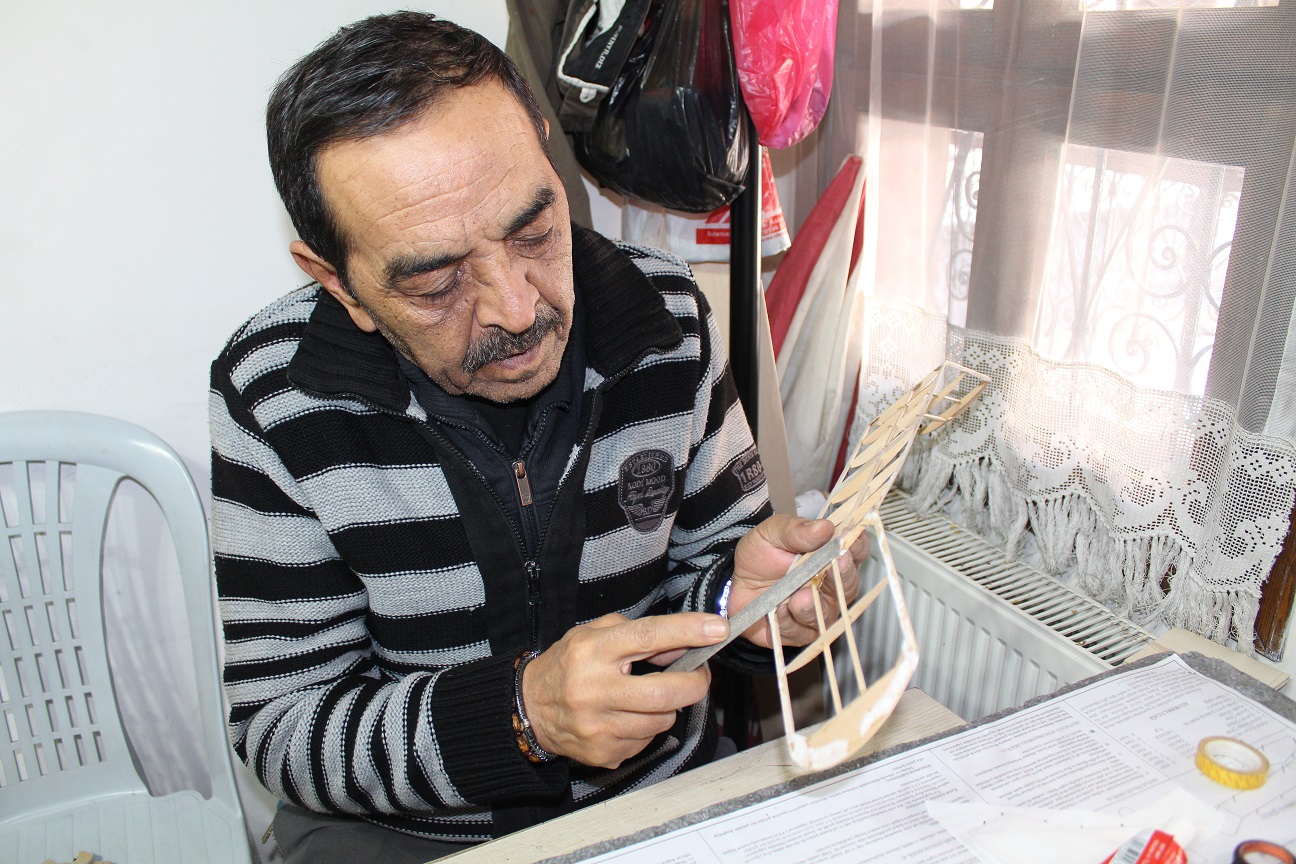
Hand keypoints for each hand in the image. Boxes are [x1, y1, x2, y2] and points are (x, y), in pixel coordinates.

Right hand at [522, 612, 728, 768]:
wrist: (529, 708)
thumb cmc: (568, 665)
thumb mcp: (594, 635)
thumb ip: (638, 633)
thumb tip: (685, 643)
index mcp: (593, 651)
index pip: (648, 636)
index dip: (686, 631)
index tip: (716, 628)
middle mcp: (594, 689)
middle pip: (665, 692)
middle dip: (694, 684)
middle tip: (700, 676)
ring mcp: (598, 726)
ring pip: (661, 720)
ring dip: (667, 707)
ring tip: (649, 697)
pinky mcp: (602, 752)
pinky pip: (646, 741)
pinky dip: (647, 727)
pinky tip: (628, 717)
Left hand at [726, 515, 867, 648]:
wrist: (736, 580)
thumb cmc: (762, 554)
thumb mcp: (772, 533)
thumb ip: (796, 530)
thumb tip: (824, 527)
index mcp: (831, 557)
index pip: (854, 550)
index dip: (855, 545)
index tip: (848, 539)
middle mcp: (831, 587)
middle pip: (847, 585)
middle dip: (841, 576)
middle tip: (834, 565)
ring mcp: (818, 612)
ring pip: (825, 614)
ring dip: (813, 606)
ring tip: (800, 597)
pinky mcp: (798, 633)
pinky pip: (798, 632)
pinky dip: (788, 622)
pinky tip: (778, 610)